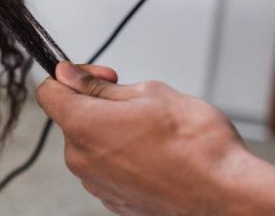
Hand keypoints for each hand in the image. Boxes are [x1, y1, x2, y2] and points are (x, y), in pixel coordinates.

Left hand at [36, 63, 274, 215]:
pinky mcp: (113, 199)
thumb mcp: (147, 93)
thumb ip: (98, 86)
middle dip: (95, 103)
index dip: (70, 76)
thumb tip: (68, 75)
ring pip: (89, 144)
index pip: (48, 92)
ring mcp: (95, 183)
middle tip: (132, 100)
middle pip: (70, 118)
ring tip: (149, 129)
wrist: (226, 192)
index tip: (97, 76)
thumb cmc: (194, 142)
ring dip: (109, 131)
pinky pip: (105, 167)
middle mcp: (80, 158)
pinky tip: (151, 152)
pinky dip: (120, 156)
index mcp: (82, 125)